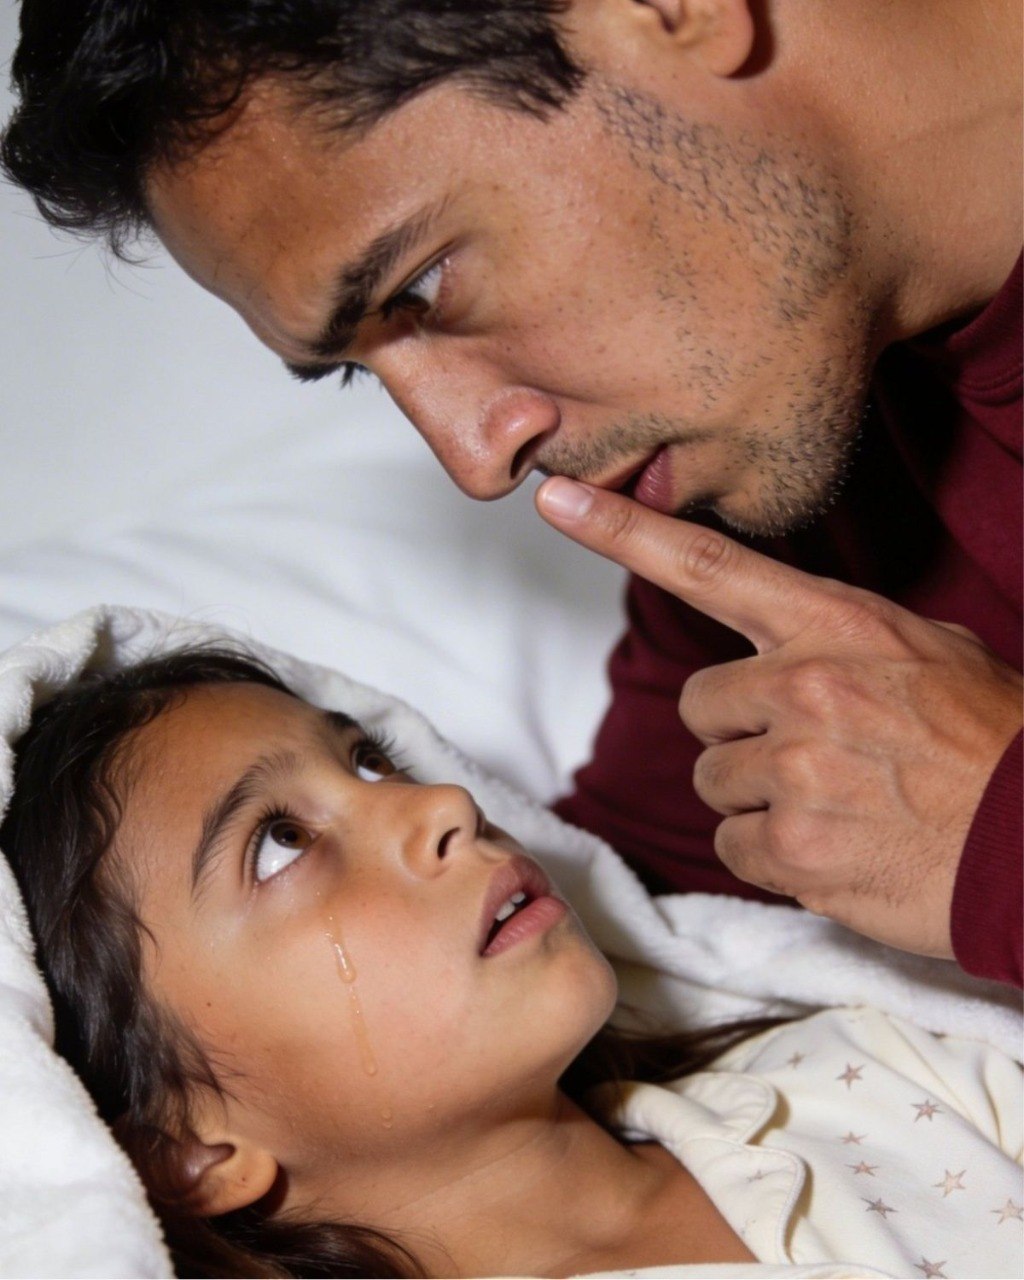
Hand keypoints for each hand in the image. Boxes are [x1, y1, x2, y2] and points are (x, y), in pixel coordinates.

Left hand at [537, 477, 1022, 958]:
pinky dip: (775, 855)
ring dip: (759, 799)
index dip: (626, 532)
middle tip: (813, 755)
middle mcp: (805, 687)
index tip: (558, 500)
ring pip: (713, 782)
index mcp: (836, 627)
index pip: (711, 566)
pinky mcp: (796, 847)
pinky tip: (837, 848)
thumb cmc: (992, 741)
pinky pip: (734, 846)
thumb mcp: (927, 653)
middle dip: (739, 734)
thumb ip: (835, 643)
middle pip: (699, 708)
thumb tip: (771, 658)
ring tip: (839, 803)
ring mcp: (797, 769)